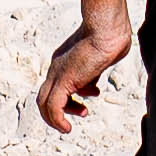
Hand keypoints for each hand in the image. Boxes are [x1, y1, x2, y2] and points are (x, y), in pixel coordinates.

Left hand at [38, 6, 132, 133]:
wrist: (108, 27)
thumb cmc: (112, 35)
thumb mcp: (103, 55)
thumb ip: (99, 64)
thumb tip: (105, 64)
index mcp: (66, 59)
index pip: (57, 83)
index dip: (70, 97)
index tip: (88, 98)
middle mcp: (57, 67)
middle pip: (46, 94)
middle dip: (61, 110)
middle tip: (80, 113)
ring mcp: (58, 74)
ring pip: (44, 103)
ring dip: (55, 119)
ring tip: (67, 127)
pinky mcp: (63, 81)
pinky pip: (53, 107)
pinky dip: (56, 121)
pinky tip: (67, 128)